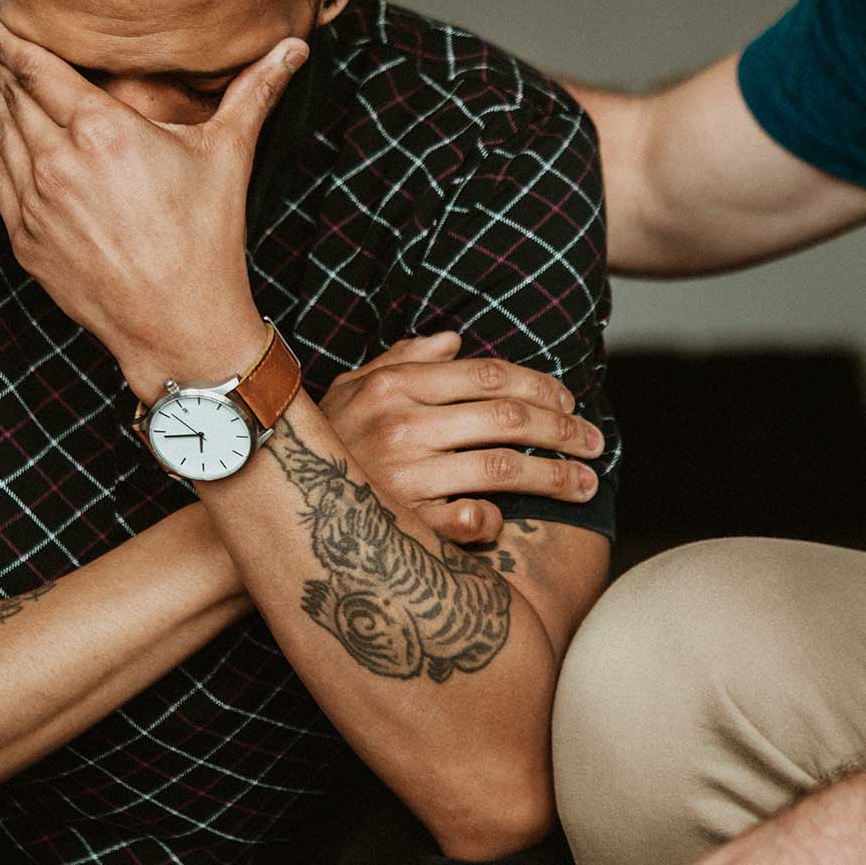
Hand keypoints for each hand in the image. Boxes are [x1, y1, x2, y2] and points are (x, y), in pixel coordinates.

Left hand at [0, 17, 306, 398]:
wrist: (177, 323)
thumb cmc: (206, 236)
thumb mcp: (228, 154)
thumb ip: (254, 91)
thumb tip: (294, 48)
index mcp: (102, 131)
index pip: (36, 70)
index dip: (6, 43)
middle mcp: (58, 162)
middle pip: (12, 98)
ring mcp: (36, 204)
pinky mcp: (26, 239)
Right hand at [320, 332, 602, 543]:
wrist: (270, 506)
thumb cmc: (319, 446)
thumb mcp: (350, 390)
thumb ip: (402, 361)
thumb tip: (453, 340)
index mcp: (394, 386)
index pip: (490, 376)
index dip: (540, 387)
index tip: (570, 401)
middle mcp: (401, 427)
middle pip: (510, 420)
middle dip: (565, 430)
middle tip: (594, 443)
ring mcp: (403, 478)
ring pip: (506, 470)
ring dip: (556, 477)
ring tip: (583, 483)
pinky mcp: (404, 526)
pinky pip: (471, 519)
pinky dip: (495, 519)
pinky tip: (505, 520)